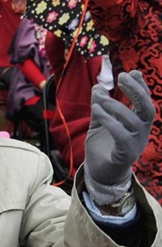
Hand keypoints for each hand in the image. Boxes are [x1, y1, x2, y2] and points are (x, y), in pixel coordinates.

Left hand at [84, 70, 153, 204]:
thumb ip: (99, 106)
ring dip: (116, 105)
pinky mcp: (126, 154)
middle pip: (148, 109)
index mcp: (138, 123)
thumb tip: (98, 86)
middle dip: (138, 91)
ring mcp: (136, 144)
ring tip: (100, 97)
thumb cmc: (103, 147)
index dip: (142, 87)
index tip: (133, 72)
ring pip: (135, 121)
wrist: (99, 174)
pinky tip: (97, 111)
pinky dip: (110, 121)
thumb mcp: (99, 122)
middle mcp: (142, 132)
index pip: (145, 102)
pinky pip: (122, 135)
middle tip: (122, 76)